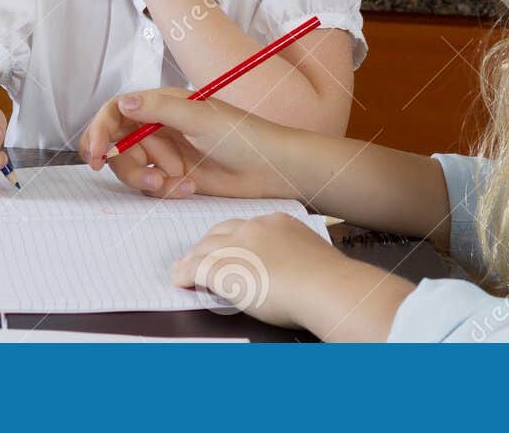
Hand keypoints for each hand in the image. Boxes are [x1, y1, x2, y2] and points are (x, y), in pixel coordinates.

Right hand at [78, 88, 291, 200]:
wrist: (272, 169)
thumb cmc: (244, 135)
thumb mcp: (200, 117)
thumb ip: (159, 109)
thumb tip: (124, 102)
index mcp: (161, 104)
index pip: (116, 112)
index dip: (99, 131)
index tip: (94, 154)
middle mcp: (159, 126)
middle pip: (117, 146)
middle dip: (129, 166)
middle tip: (149, 181)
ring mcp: (166, 152)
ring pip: (133, 169)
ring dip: (150, 180)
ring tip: (179, 183)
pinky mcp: (173, 176)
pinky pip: (151, 186)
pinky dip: (165, 190)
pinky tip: (189, 187)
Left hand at [173, 213, 350, 331]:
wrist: (324, 286)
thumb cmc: (328, 280)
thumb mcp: (312, 258)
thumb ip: (296, 259)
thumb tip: (294, 272)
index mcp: (278, 223)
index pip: (246, 227)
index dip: (233, 239)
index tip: (230, 248)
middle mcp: (254, 228)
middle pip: (220, 232)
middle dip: (209, 244)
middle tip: (201, 256)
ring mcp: (237, 245)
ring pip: (204, 248)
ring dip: (193, 259)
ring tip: (185, 269)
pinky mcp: (223, 267)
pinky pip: (194, 268)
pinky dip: (184, 274)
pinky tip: (180, 281)